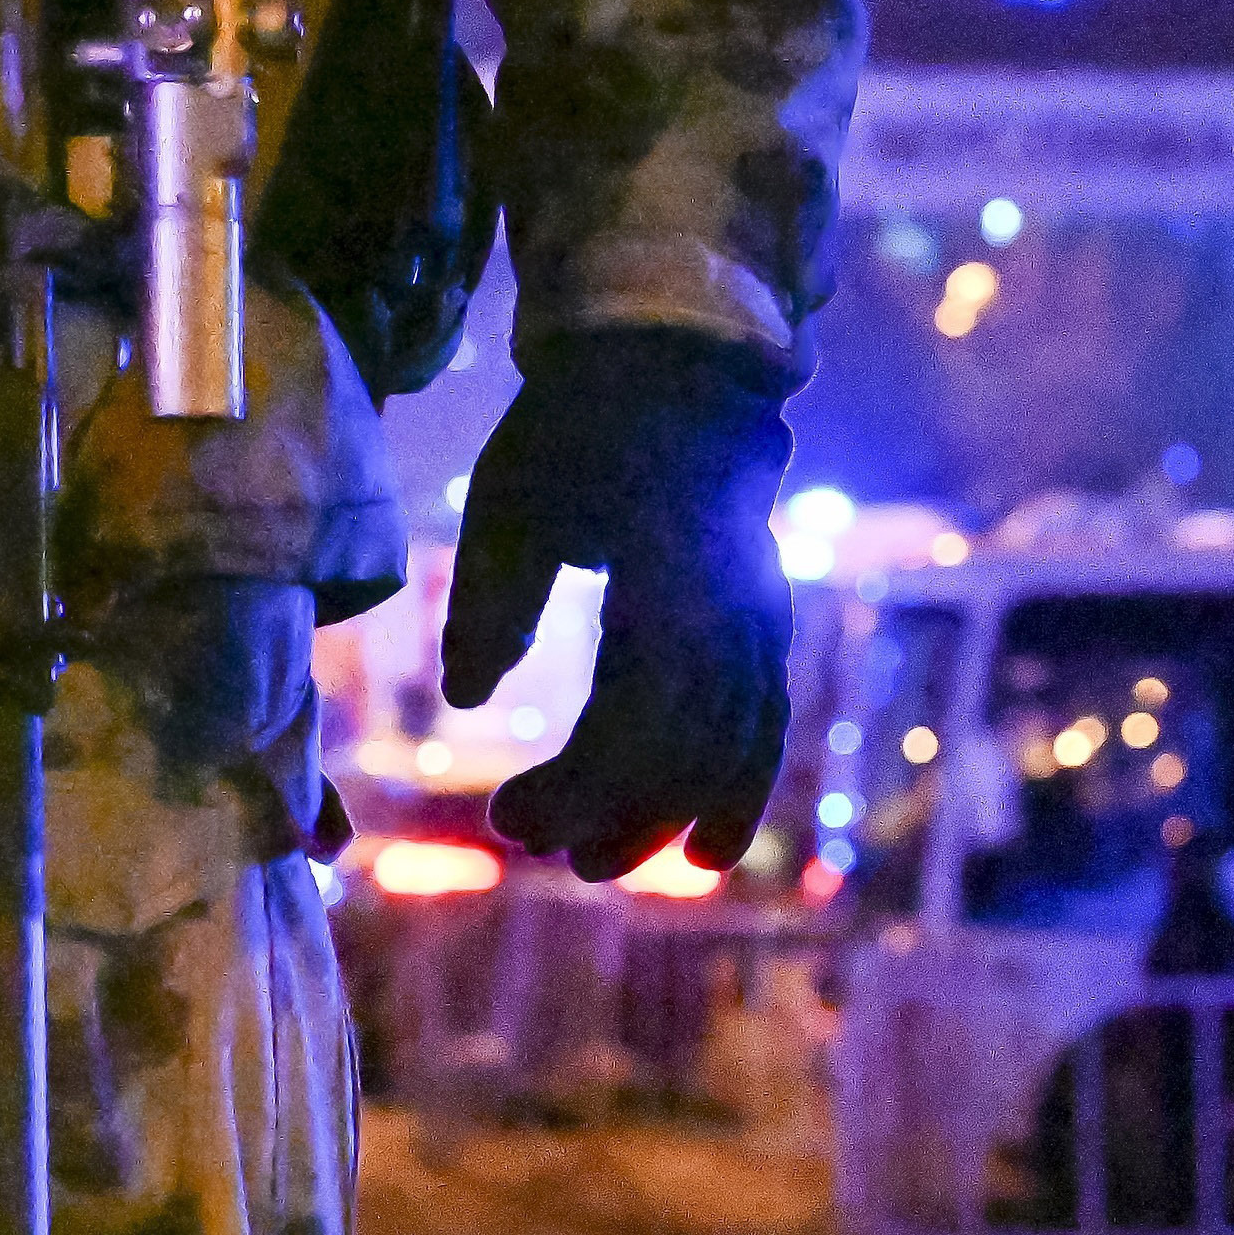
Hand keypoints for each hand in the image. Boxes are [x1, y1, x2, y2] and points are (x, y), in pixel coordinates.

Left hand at [437, 327, 797, 878]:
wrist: (667, 371)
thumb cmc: (572, 431)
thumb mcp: (508, 501)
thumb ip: (492, 600)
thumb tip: (470, 698)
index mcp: (666, 580)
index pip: (636, 718)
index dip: (578, 786)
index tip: (509, 821)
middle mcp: (730, 613)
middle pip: (686, 748)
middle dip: (611, 813)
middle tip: (532, 846)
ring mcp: (756, 621)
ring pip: (729, 749)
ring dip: (665, 815)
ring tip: (595, 863)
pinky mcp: (760, 627)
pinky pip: (763, 727)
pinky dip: (738, 792)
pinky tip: (709, 851)